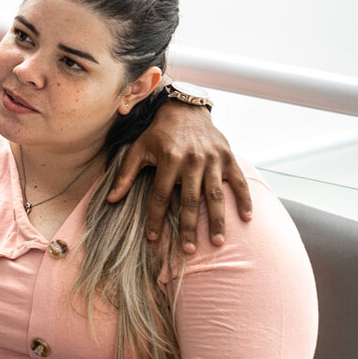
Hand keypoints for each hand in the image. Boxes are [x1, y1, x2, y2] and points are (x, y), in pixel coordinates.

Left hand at [107, 99, 251, 252]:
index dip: (156, 217)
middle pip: (189, 200)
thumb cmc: (158, 133)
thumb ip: (126, 175)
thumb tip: (111, 199)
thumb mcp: (138, 149)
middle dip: (188, 226)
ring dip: (217, 219)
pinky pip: (239, 182)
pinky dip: (244, 200)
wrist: (185, 109)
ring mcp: (213, 160)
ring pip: (215, 195)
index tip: (153, 238)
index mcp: (168, 159)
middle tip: (188, 250)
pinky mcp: (228, 158)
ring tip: (216, 242)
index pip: (160, 195)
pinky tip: (246, 219)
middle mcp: (192, 161)